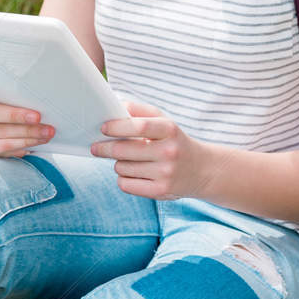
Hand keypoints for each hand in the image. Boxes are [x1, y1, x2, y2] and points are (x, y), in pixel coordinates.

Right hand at [0, 79, 55, 156]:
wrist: (1, 127)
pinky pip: (0, 148)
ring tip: (46, 132)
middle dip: (15, 115)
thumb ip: (7, 90)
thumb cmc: (5, 102)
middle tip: (38, 116)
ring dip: (25, 133)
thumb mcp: (2, 93)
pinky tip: (35, 143)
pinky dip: (20, 145)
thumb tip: (35, 87)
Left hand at [90, 96, 213, 199]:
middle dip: (105, 148)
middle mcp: (169, 152)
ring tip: (128, 160)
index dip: (117, 127)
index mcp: (170, 130)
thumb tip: (113, 106)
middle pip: (124, 150)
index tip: (103, 128)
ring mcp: (166, 174)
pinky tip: (133, 173)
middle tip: (95, 147)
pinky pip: (126, 185)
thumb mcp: (164, 121)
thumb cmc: (175, 141)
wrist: (203, 170)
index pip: (139, 126)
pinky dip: (123, 179)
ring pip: (122, 168)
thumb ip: (139, 111)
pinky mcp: (161, 191)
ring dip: (118, 163)